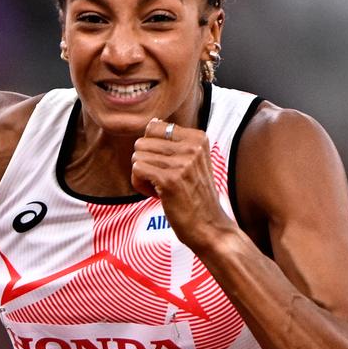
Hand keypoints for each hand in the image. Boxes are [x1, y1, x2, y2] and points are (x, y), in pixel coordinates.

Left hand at [134, 118, 230, 246]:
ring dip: (144, 177)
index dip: (153, 149)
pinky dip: (141, 185)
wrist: (210, 228)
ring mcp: (182, 163)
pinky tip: (158, 195)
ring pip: (137, 157)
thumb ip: (175, 142)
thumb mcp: (194, 162)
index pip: (154, 127)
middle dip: (146, 163)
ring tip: (163, 189)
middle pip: (142, 142)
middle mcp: (192, 147)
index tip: (169, 167)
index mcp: (198, 138)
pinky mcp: (170, 180)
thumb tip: (153, 121)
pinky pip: (137, 170)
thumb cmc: (197, 197)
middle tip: (165, 181)